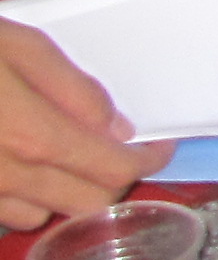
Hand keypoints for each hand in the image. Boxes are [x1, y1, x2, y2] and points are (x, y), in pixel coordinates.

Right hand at [0, 20, 159, 228]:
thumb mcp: (19, 46)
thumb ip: (72, 90)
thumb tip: (114, 126)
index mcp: (31, 138)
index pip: (113, 172)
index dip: (147, 160)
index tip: (159, 144)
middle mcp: (4, 178)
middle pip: (85, 205)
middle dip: (111, 178)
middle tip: (118, 145)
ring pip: (42, 214)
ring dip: (65, 188)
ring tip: (66, 148)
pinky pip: (2, 210)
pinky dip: (23, 194)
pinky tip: (18, 157)